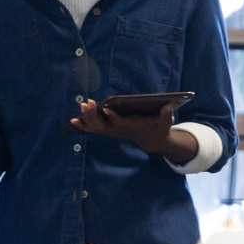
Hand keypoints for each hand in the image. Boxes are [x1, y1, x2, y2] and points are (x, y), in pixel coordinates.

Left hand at [73, 97, 196, 163]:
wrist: (153, 141)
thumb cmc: (159, 127)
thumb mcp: (166, 121)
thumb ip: (167, 113)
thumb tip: (169, 104)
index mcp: (132, 126)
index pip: (120, 123)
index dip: (112, 117)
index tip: (105, 109)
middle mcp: (119, 131)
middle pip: (104, 125)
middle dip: (94, 115)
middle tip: (87, 102)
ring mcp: (113, 132)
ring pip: (96, 127)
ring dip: (87, 118)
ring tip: (81, 106)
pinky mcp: (109, 130)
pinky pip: (94, 129)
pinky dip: (83, 125)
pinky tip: (73, 120)